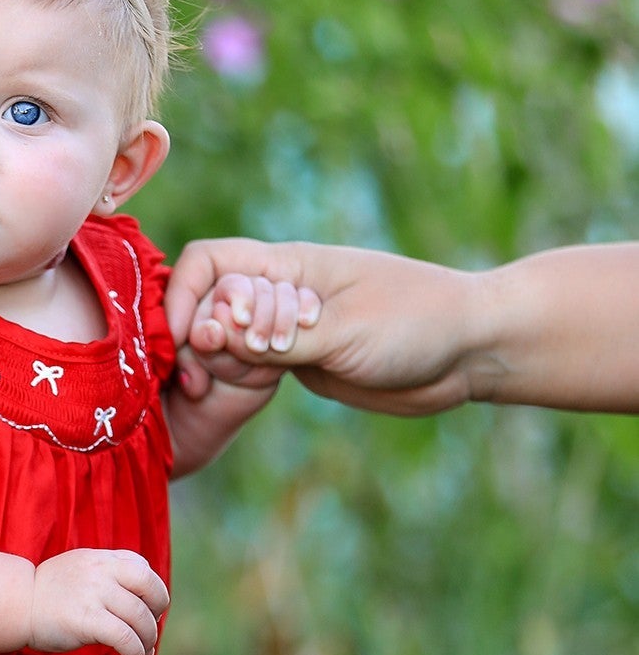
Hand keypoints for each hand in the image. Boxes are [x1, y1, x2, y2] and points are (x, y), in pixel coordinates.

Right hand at [29, 548, 169, 654]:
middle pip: (150, 589)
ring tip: (143, 652)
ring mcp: (93, 594)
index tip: (149, 611)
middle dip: (157, 614)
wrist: (16, 604)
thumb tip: (146, 593)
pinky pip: (124, 638)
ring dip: (148, 640)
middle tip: (149, 632)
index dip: (155, 592)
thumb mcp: (81, 569)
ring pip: (140, 618)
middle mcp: (101, 572)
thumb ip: (110, 573)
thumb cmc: (49, 593)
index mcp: (101, 559)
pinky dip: (136, 653)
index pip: (144, 569)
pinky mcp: (86, 619)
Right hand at [169, 237, 476, 415]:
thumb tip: (207, 337)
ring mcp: (287, 328)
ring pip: (223, 341)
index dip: (182, 297)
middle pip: (207, 306)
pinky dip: (237, 379)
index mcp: (291, 264)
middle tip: (223, 372)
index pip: (209, 263)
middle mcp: (281, 291)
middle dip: (199, 340)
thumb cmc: (418, 322)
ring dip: (219, 363)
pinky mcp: (299, 360)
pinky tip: (253, 391)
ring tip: (257, 379)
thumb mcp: (344, 332)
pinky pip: (249, 366)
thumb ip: (276, 339)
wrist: (470, 350)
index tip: (183, 341)